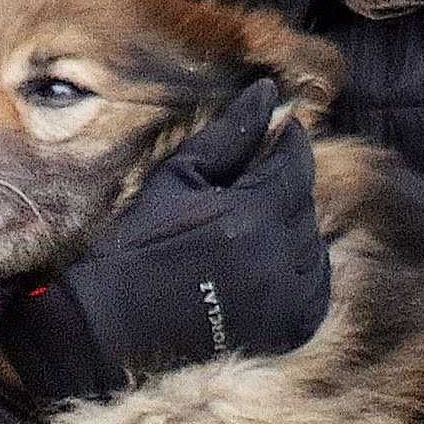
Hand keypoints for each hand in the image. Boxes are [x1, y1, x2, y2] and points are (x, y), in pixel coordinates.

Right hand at [0, 80, 329, 411]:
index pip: (295, 164)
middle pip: (304, 204)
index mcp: (248, 216)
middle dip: (285, 186)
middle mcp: (276, 260)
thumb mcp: (175, 179)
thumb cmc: (133, 246)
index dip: (291, 142)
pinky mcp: (286, 332)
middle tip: (253, 182)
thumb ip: (229, 136)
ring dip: (293, 229)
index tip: (284, 129)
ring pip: (313, 246)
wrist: (107, 329)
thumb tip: (268, 91)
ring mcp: (285, 301)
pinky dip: (303, 272)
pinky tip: (270, 262)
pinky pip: (316, 290)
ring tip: (252, 225)